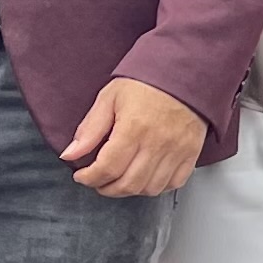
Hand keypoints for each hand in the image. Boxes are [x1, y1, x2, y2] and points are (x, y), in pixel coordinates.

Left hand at [63, 77, 207, 197]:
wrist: (183, 73)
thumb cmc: (147, 83)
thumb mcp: (110, 98)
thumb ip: (89, 129)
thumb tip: (70, 154)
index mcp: (134, 127)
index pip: (107, 168)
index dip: (89, 178)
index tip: (82, 176)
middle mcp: (157, 142)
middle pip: (128, 184)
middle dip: (106, 188)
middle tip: (98, 181)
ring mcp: (177, 150)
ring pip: (150, 188)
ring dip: (130, 190)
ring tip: (120, 179)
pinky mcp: (191, 153)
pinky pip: (174, 183)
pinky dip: (157, 187)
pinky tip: (145, 177)